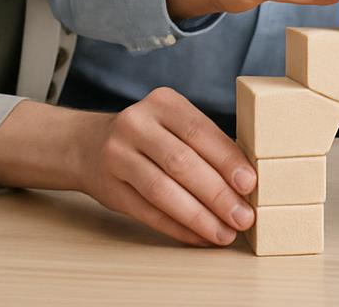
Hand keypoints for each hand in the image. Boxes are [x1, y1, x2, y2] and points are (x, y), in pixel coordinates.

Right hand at [80, 87, 257, 246]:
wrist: (89, 145)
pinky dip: (177, 227)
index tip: (250, 184)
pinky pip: (147, 212)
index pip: (200, 132)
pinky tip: (199, 236)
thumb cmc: (151, 135)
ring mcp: (118, 156)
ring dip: (198, 217)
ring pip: (163, 191)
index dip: (227, 160)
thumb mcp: (174, 122)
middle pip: (182, 163)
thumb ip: (205, 143)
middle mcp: (137, 124)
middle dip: (217, 194)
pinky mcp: (108, 188)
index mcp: (163, 103)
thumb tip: (246, 179)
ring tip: (224, 233)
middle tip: (243, 217)